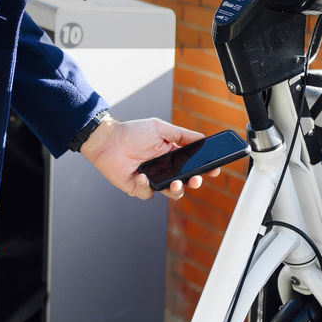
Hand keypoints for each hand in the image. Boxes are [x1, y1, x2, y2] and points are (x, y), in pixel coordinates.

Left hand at [80, 117, 212, 200]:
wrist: (107, 140)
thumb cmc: (133, 132)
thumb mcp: (160, 129)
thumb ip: (182, 135)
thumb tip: (203, 139)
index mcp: (172, 155)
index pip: (193, 165)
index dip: (205, 169)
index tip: (214, 170)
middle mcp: (165, 169)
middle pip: (186, 182)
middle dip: (194, 182)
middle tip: (195, 179)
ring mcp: (153, 179)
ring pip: (172, 192)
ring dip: (177, 190)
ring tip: (175, 183)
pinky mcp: (139, 188)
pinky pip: (149, 193)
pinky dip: (147, 185)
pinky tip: (142, 175)